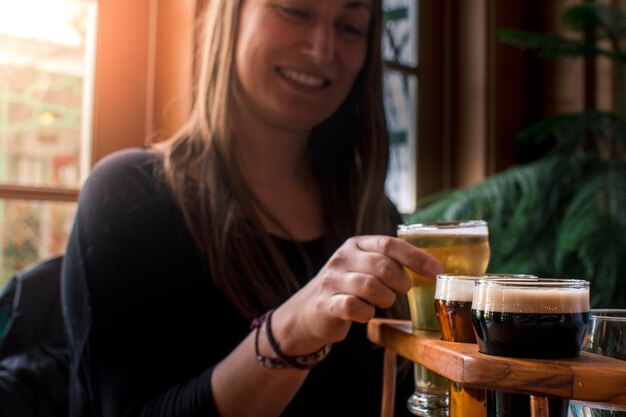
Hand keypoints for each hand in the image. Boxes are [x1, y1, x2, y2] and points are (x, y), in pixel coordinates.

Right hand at [273, 235, 443, 354]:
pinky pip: (355, 307)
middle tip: (401, 290)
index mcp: (356, 245)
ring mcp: (332, 281)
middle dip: (400, 282)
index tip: (437, 271)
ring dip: (385, 298)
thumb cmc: (347, 289)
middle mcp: (342, 258)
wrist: (307, 312)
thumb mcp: (363, 267)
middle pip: (382, 265)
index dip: (416, 257)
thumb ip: (389, 262)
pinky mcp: (326, 304)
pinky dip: (367, 313)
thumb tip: (431, 267)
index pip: (389, 244)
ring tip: (383, 302)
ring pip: (370, 286)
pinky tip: (366, 314)